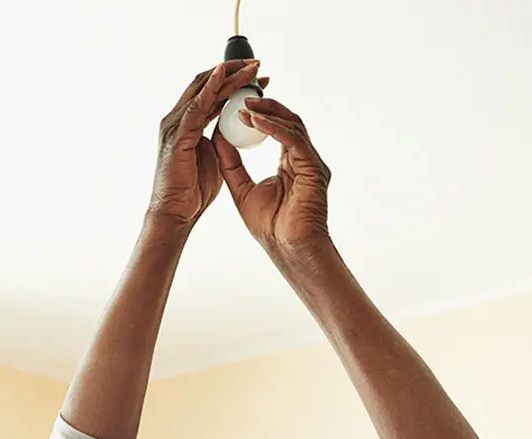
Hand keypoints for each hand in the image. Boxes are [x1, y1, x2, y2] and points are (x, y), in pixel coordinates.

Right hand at [148, 59, 262, 228]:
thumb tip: (232, 129)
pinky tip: (224, 77)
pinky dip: (210, 89)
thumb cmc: (191, 190)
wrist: (175, 213)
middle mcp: (177, 118)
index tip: (257, 76)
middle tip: (258, 63)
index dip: (233, 81)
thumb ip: (218, 139)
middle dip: (233, 71)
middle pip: (206, 84)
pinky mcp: (177, 135)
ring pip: (203, 90)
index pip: (210, 93)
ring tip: (250, 67)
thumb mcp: (211, 157)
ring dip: (228, 76)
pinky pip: (196, 107)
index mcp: (186, 124)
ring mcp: (175, 125)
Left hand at [214, 98, 331, 252]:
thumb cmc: (271, 228)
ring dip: (267, 113)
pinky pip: (294, 139)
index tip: (236, 105)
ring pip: (292, 125)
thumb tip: (217, 137)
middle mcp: (304, 159)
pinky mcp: (314, 168)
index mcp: (291, 163)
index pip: (277, 129)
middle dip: (265, 105)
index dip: (259, 114)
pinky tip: (254, 121)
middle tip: (240, 95)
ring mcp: (312, 163)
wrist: (289, 250)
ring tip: (243, 106)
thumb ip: (232, 163)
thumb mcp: (242, 188)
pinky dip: (274, 128)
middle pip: (287, 120)